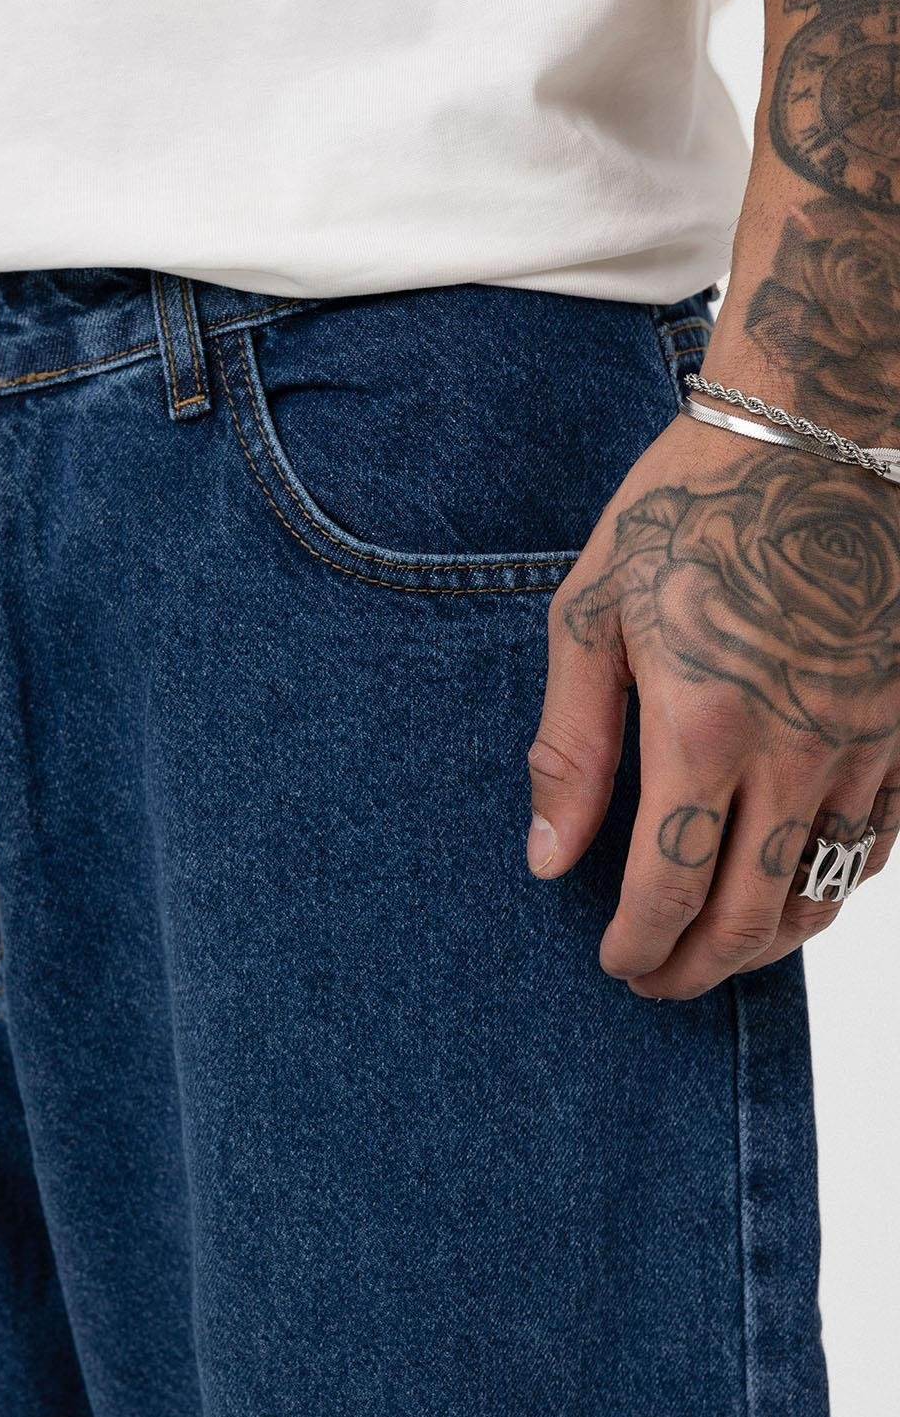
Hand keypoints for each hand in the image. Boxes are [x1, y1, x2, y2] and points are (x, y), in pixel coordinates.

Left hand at [527, 412, 899, 999]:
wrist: (820, 433)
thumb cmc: (690, 511)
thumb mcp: (591, 615)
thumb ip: (570, 747)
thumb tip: (549, 858)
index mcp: (704, 727)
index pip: (672, 885)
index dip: (641, 945)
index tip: (615, 964)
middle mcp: (796, 750)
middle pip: (752, 914)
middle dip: (697, 968)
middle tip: (656, 982)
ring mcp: (865, 742)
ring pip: (824, 890)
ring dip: (767, 944)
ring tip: (718, 953)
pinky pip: (881, 843)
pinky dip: (835, 887)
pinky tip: (795, 890)